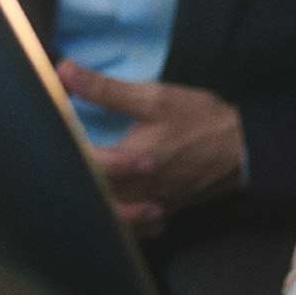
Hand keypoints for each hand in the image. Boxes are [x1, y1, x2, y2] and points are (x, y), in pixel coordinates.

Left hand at [56, 58, 244, 236]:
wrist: (244, 150)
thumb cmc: (200, 121)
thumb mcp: (153, 97)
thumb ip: (105, 89)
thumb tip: (63, 70)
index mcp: (126, 167)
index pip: (77, 167)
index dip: (56, 147)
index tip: (51, 127)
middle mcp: (134, 195)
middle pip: (86, 199)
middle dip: (68, 179)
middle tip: (53, 161)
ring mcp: (147, 208)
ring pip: (107, 216)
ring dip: (90, 198)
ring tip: (77, 179)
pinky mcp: (161, 211)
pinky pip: (130, 223)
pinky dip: (116, 212)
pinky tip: (110, 195)